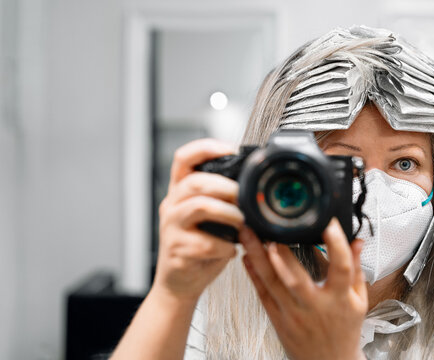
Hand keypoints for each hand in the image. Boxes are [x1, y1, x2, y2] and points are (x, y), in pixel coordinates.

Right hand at [152, 139, 243, 302]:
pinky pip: (206, 243)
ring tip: (241, 222)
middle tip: (243, 196)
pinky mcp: (177, 250)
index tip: (230, 151)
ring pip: (199, 207)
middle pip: (194, 181)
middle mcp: (171, 205)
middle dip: (225, 185)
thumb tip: (251, 185)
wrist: (179, 283)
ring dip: (228, 213)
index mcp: (179, 191)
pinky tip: (231, 250)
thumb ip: (220, 198)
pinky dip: (225, 247)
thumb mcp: (205, 217)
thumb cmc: (198, 246)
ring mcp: (171, 228)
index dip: (206, 148)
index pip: (184, 158)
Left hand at [239, 218, 367, 359]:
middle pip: (295, 278)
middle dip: (281, 252)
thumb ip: (356, 268)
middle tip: (270, 227)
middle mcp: (314, 306)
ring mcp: (293, 313)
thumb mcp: (358, 300)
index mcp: (339, 300)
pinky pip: (263, 294)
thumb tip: (357, 241)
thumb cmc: (344, 330)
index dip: (337, 245)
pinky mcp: (278, 319)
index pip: (341, 269)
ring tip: (248, 235)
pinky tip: (247, 257)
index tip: (328, 224)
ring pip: (272, 283)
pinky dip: (253, 274)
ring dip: (258, 257)